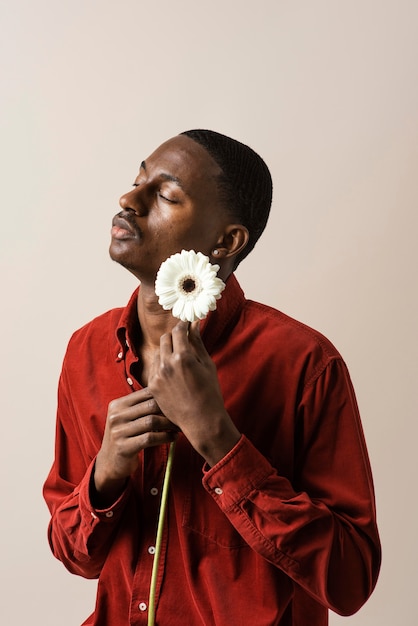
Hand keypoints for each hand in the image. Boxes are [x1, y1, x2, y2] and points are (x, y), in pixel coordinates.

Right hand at [93, 387, 176, 505]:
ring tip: (179, 427)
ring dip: (169, 424)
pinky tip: (173, 438)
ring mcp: (118, 432)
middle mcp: (116, 416)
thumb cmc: (125, 436)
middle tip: (183, 414)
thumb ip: (142, 406)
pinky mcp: (124, 447)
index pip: (146, 393)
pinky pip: (150, 438)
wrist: (109, 463)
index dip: (165, 396)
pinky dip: (165, 437)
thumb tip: (172, 394)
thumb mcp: (127, 418)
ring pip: (152, 421)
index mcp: (117, 405)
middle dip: (170, 410)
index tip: (179, 402)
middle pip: (150, 405)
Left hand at [148, 321, 240, 465]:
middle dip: (174, 336)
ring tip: (179, 359)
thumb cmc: (209, 392)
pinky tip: (172, 372)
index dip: (183, 325)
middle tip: (183, 340)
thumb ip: (198, 342)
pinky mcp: (152, 386)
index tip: (186, 324)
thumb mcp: (207, 364)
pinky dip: (162, 365)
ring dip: (167, 350)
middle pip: (165, 338)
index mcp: (183, 357)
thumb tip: (195, 323)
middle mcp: (167, 364)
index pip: (178, 331)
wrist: (201, 420)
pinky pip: (154, 367)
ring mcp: (157, 375)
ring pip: (158, 352)